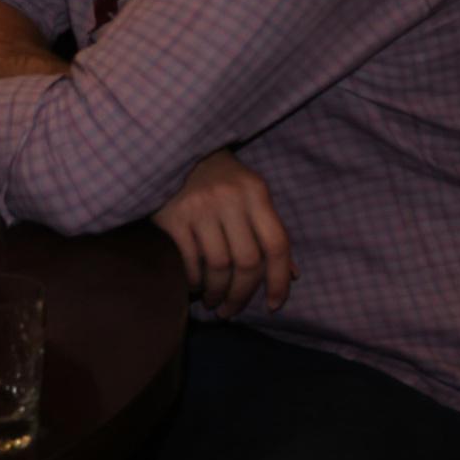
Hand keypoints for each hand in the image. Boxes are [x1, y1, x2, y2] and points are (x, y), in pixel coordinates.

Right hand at [150, 149, 295, 317]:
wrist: (169, 147)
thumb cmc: (217, 176)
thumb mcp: (250, 194)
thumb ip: (269, 230)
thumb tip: (291, 275)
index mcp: (256, 192)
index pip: (277, 244)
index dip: (279, 281)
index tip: (273, 306)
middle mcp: (230, 198)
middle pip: (247, 261)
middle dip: (242, 294)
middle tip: (232, 311)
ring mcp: (199, 206)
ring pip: (218, 265)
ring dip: (217, 292)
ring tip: (213, 302)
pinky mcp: (172, 215)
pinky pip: (188, 260)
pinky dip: (192, 280)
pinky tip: (193, 287)